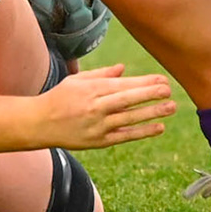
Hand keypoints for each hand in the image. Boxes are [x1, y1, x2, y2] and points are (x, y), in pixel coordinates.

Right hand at [36, 64, 176, 149]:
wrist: (40, 124)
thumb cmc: (60, 97)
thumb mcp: (78, 80)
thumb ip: (102, 74)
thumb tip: (123, 69)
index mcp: (91, 89)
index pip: (123, 85)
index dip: (144, 82)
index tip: (162, 80)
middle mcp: (95, 107)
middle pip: (127, 100)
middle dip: (150, 94)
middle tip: (169, 90)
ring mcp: (97, 126)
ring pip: (129, 119)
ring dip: (151, 113)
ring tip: (171, 107)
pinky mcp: (98, 142)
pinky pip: (124, 136)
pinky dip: (142, 132)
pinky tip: (158, 128)